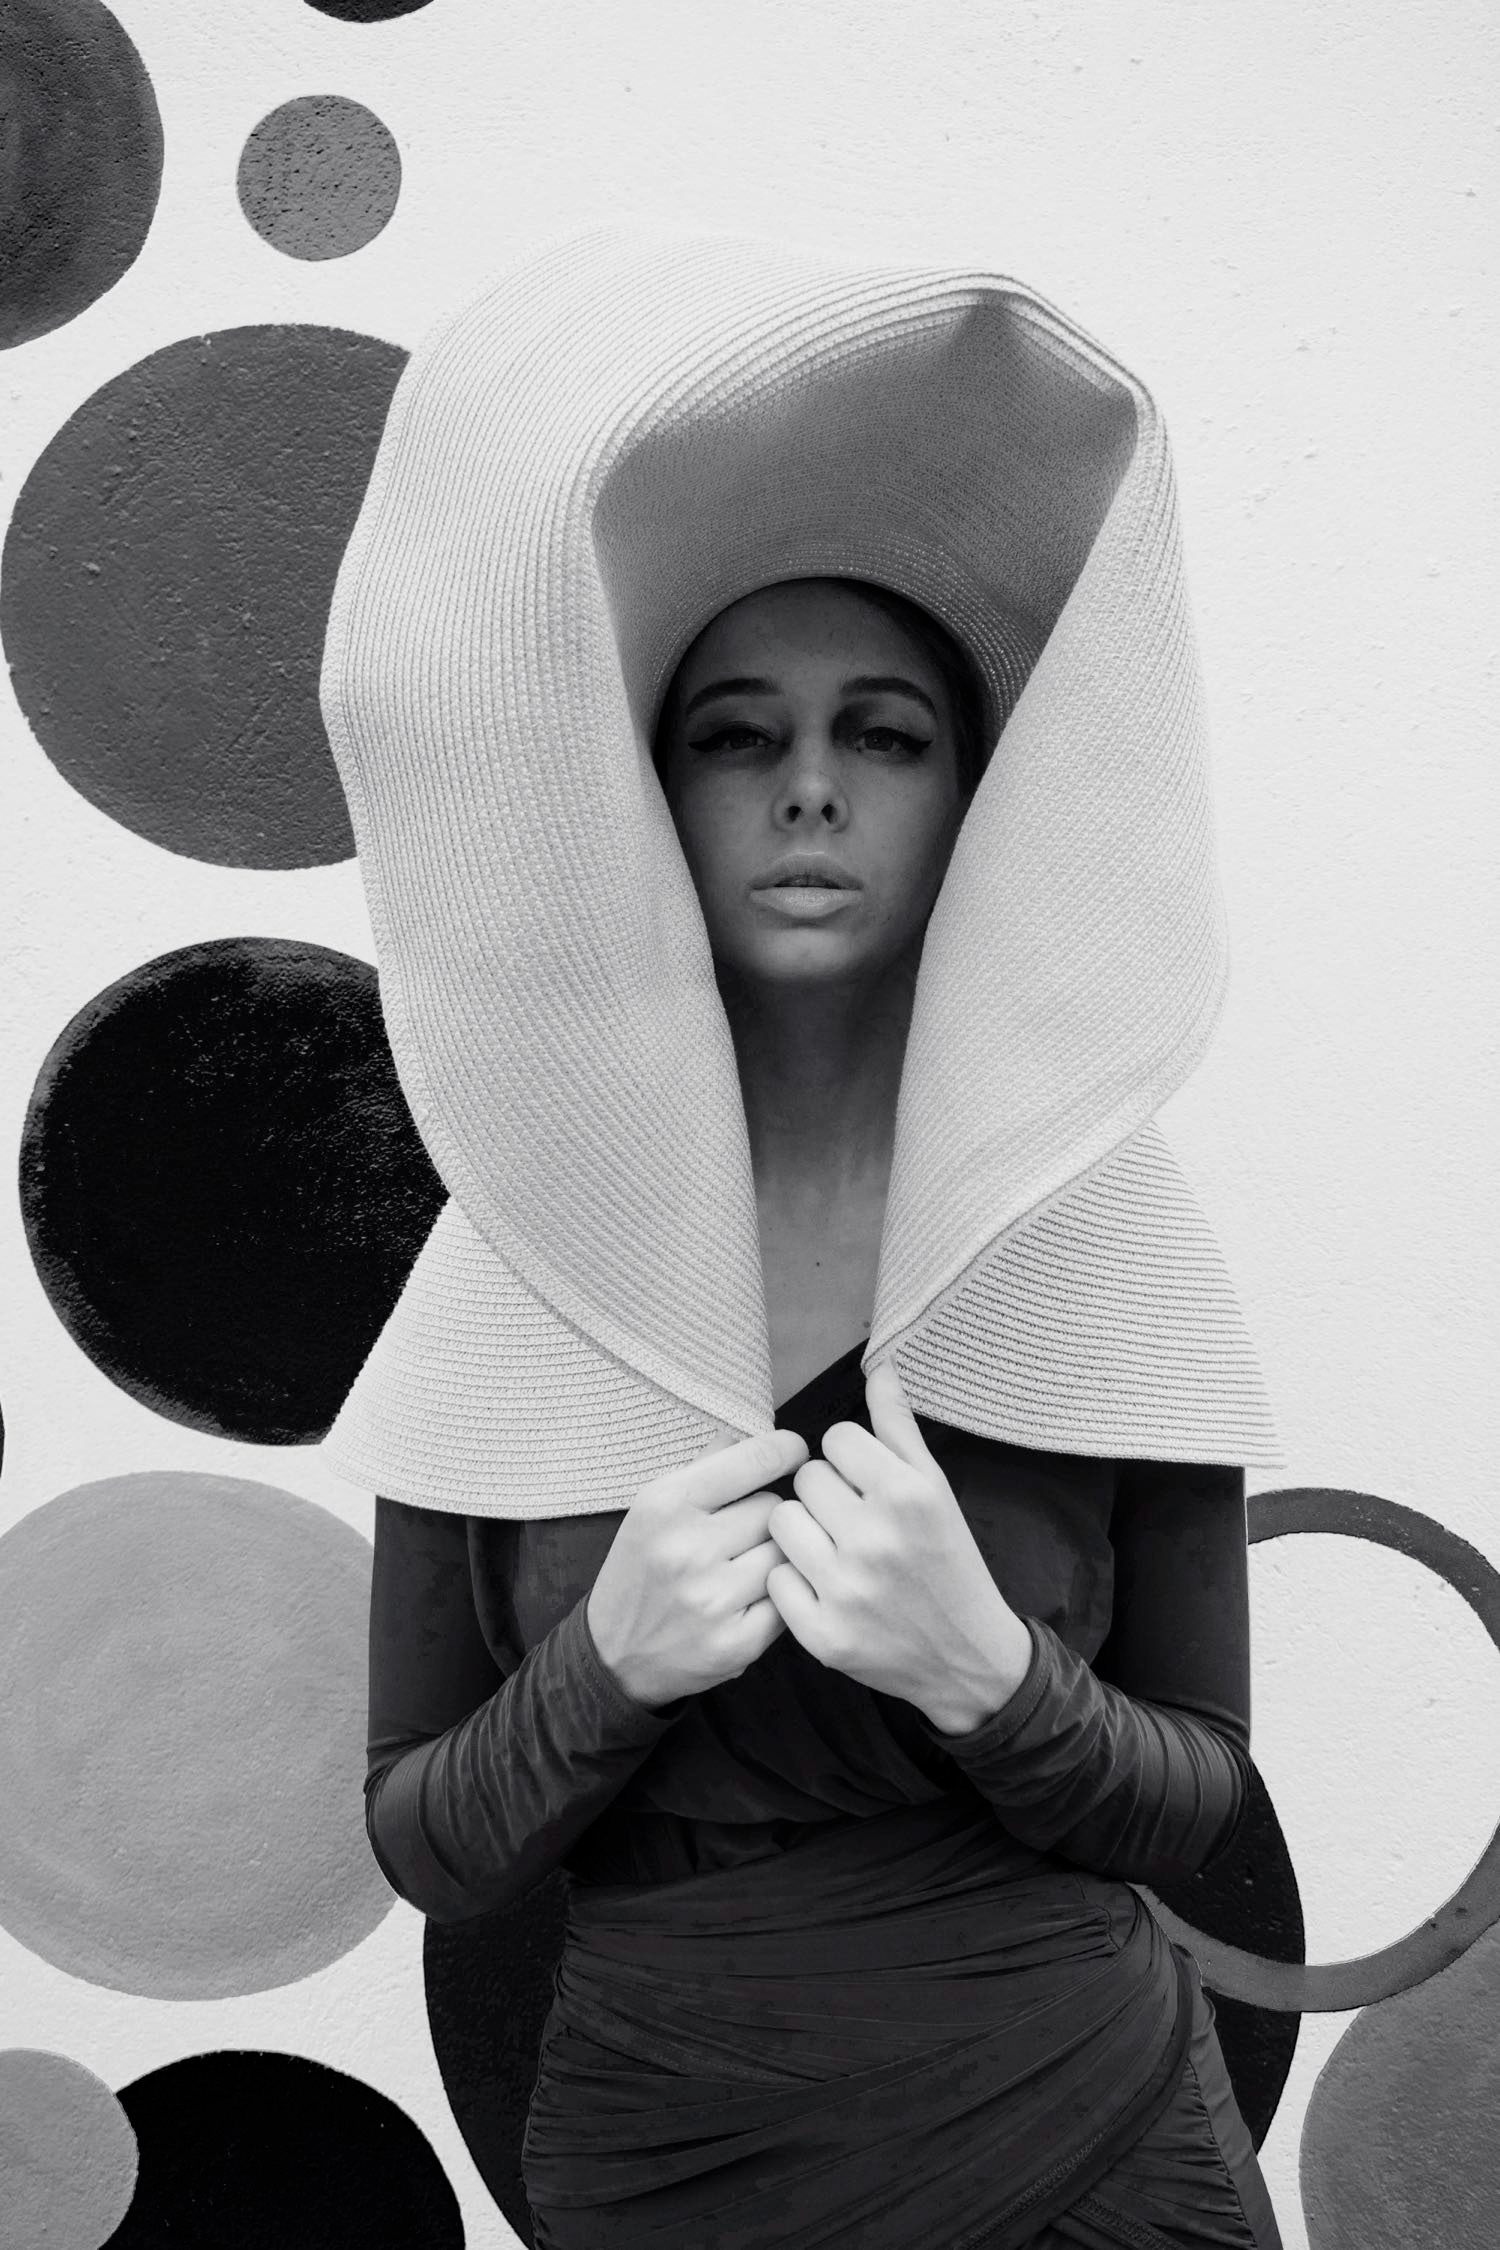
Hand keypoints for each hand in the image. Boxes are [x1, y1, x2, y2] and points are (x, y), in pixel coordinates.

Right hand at [587, 1424, 809, 1708]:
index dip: (785, 1450)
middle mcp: (687, 1549)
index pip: (756, 1458)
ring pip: (786, 1553)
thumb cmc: (642, 1568)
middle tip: (743, 1532)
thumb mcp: (653, 1505)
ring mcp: (713, 1600)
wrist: (615, 1655)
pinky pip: (788, 1598)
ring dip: (775, 1556)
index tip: (795, 1451)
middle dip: (767, 1516)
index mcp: (666, 1503)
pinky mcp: (737, 1643)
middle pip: (775, 1509)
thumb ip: (708, 1465)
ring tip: (746, 1565)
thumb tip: (761, 1431)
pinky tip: (752, 1597)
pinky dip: (777, 1596)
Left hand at [764, 1360, 1033, 1733]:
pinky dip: (795, 1581)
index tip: (867, 1484)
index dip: (849, 1459)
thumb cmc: (950, 1562)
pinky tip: (826, 1587)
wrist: (968, 1657)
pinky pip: (777, 1577)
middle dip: (827, 1495)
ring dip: (803, 1533)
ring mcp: (846, 1590)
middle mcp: (875, 1539)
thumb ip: (900, 1428)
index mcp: (907, 1495)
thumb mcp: (936, 1490)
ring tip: (835, 1550)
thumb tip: (879, 1368)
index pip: (835, 1439)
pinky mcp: (823, 1634)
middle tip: (855, 1522)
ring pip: (782, 1522)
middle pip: (806, 1478)